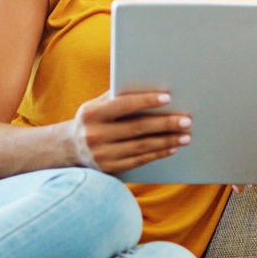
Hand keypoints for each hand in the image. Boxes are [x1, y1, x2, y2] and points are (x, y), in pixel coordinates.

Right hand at [70, 91, 191, 174]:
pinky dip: (158, 153)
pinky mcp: (110, 169)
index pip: (123, 105)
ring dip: (166, 141)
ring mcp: (102, 155)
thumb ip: (118, 97)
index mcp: (91, 113)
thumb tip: (151, 88)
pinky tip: (172, 147)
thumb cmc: (92, 119)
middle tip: (186, 120)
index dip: (146, 101)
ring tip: (185, 136)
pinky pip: (139, 160)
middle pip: (137, 128)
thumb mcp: (97, 105)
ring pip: (141, 146)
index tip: (168, 98)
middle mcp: (94, 135)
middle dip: (164, 124)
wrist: (69, 148)